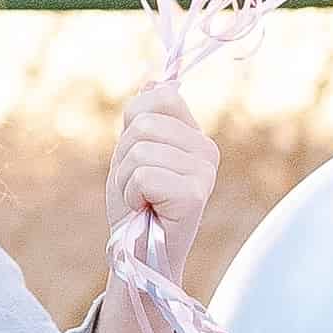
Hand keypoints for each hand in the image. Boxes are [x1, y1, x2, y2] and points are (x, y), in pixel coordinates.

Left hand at [91, 78, 218, 332]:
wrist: (137, 255)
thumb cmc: (136, 207)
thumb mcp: (133, 153)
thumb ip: (144, 117)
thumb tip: (152, 77)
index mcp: (195, 136)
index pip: (158, 96)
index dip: (132, 125)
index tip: (138, 159)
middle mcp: (207, 151)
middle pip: (143, 123)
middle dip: (124, 156)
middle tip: (137, 187)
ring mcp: (204, 173)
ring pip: (140, 149)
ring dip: (125, 179)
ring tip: (141, 201)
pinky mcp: (195, 196)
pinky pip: (143, 175)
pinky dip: (132, 195)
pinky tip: (146, 211)